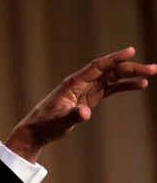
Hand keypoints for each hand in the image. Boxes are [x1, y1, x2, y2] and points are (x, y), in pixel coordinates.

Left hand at [6, 46, 156, 161]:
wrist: (36, 130)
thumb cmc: (45, 124)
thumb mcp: (59, 122)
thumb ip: (73, 116)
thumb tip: (86, 113)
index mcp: (73, 83)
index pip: (97, 66)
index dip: (114, 58)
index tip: (131, 51)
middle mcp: (81, 83)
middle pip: (109, 70)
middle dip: (130, 68)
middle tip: (152, 69)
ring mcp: (86, 90)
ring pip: (112, 77)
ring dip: (130, 75)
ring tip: (151, 74)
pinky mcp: (89, 98)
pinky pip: (110, 88)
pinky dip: (124, 86)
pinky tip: (139, 85)